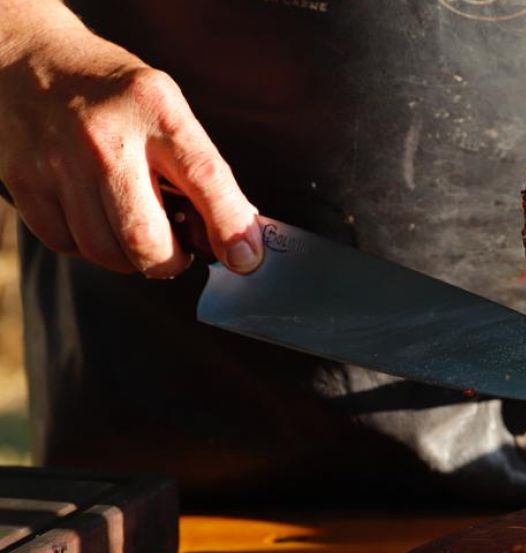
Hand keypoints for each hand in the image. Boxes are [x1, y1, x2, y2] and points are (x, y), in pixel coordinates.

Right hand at [0, 5, 261, 276]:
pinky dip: (89, 247)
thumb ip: (201, 168)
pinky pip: (66, 244)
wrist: (31, 62)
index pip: (205, 178)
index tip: (245, 259)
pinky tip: (98, 221)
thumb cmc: (113, 95)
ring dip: (130, 259)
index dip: (230, 227)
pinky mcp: (24, 182)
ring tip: (137, 233)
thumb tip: (240, 233)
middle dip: (170, 262)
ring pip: (104, 250)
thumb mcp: (167, 108)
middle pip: (144, 237)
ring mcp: (59, 161)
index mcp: (155, 109)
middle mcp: (106, 137)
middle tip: (177, 253)